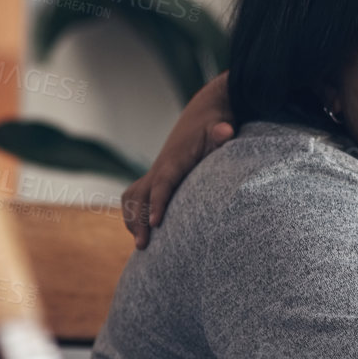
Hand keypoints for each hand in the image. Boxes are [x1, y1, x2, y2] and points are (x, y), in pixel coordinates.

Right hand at [122, 73, 234, 248]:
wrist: (204, 113)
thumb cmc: (214, 124)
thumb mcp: (220, 126)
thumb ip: (221, 132)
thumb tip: (225, 131)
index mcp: (174, 161)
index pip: (162, 183)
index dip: (158, 203)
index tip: (156, 224)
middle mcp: (160, 167)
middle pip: (142, 196)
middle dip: (139, 219)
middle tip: (143, 245)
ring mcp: (156, 172)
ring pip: (133, 197)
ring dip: (132, 218)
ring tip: (140, 245)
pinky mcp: (157, 176)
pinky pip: (136, 196)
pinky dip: (133, 212)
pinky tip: (142, 231)